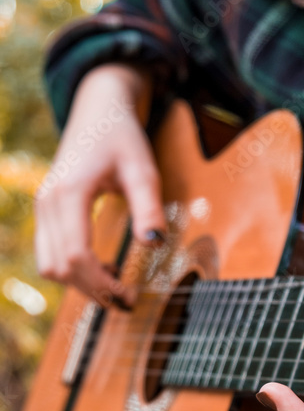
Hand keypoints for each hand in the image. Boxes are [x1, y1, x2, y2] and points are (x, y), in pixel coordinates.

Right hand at [35, 64, 165, 306]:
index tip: (129, 295)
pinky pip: (50, 254)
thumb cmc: (122, 137)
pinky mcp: (46, 212)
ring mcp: (42, 208)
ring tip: (117, 284)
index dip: (101, 283)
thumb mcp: (143, 169)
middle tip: (127, 300)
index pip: (76, 256)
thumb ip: (148, 207)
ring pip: (49, 265)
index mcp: (69, 194)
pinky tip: (104, 268)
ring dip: (80, 283)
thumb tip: (154, 246)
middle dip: (92, 290)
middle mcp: (48, 203)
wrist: (98, 110)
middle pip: (59, 268)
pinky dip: (72, 270)